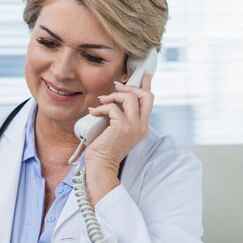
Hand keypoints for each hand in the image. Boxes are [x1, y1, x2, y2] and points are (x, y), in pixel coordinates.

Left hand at [83, 74, 153, 203]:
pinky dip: (101, 108)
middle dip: (130, 87)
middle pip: (145, 96)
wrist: (101, 166)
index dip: (147, 86)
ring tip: (102, 100)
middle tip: (116, 86)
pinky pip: (112, 108)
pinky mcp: (122, 127)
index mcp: (142, 127)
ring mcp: (133, 127)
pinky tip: (93, 112)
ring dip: (114, 95)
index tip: (144, 75)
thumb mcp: (115, 130)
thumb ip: (119, 117)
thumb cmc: (104, 149)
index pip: (149, 102)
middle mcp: (141, 126)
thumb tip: (113, 100)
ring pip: (130, 98)